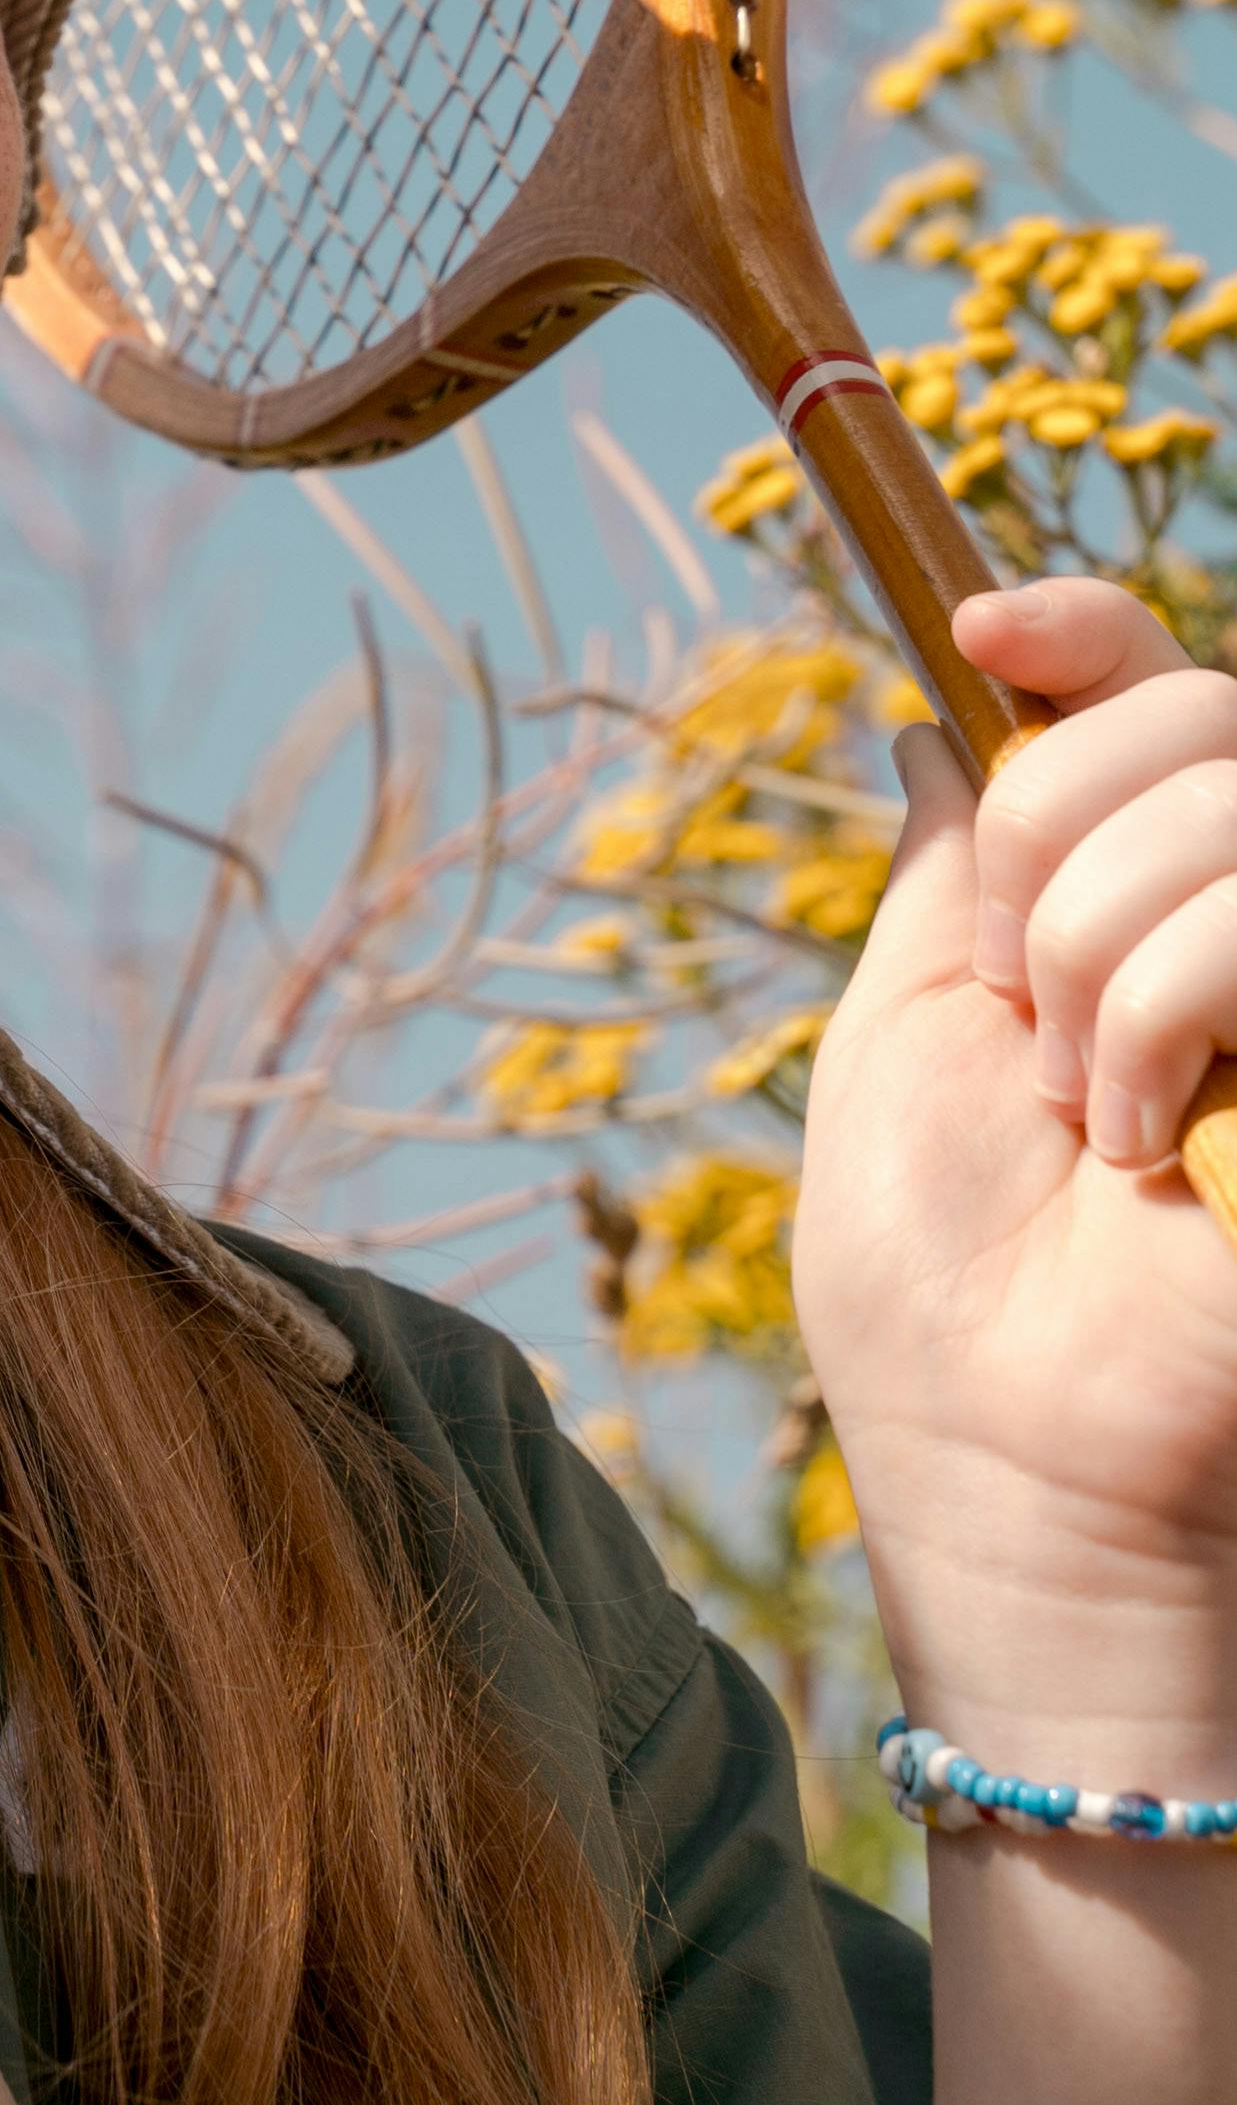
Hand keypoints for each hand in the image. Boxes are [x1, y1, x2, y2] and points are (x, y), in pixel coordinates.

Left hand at [793, 578, 1236, 1776]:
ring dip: (1098, 955)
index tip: (980, 626)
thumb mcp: (901, 1040)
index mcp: (1134, 901)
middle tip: (1019, 1018)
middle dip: (1055, 843)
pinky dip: (1168, 1007)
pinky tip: (1150, 1147)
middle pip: (1192, 711)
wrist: (1019, 1480)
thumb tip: (942, 713)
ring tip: (1086, 1116)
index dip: (1085, 624)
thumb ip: (952, 869)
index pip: (1154, 685)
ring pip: (1229, 795)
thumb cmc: (940, 1294)